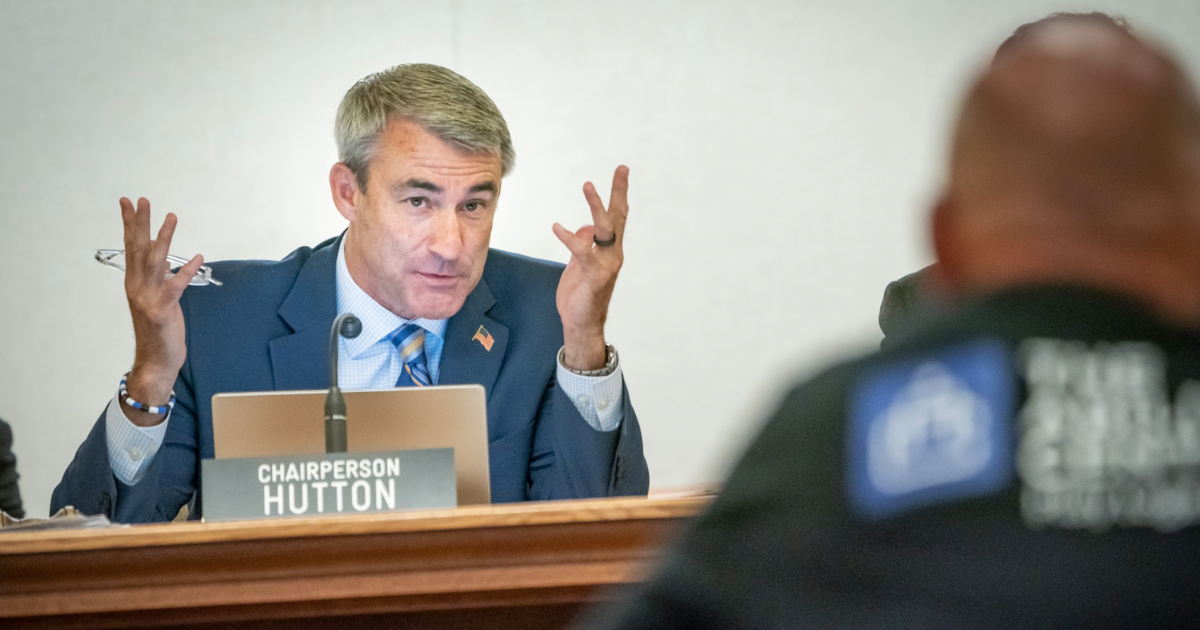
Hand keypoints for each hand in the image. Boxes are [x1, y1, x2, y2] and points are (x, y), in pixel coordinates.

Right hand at [119, 198, 203, 426]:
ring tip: (171, 217)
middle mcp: (137, 287)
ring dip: (164, 238)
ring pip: (155, 262)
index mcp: (134, 282)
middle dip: (140, 223)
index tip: (128, 202)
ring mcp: (147, 299)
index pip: (130, 247)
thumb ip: (159, 278)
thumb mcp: (157, 298)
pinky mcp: (162, 311)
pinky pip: (175, 286)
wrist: (156, 361)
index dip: (130, 224)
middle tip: (142, 200)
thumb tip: (166, 258)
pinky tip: (197, 258)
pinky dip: (185, 271)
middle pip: (138, 249)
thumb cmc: (159, 330)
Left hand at [552, 165, 629, 369]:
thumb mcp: (579, 264)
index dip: (618, 194)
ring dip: (596, 206)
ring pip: (604, 229)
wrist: (581, 323)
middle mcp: (613, 254)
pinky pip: (582, 251)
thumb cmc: (581, 295)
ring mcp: (607, 264)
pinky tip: (557, 226)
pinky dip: (569, 237)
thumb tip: (584, 228)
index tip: (621, 172)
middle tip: (622, 169)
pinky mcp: (594, 275)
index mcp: (610, 250)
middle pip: (618, 217)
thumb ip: (584, 245)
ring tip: (588, 186)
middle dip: (619, 192)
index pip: (617, 217)